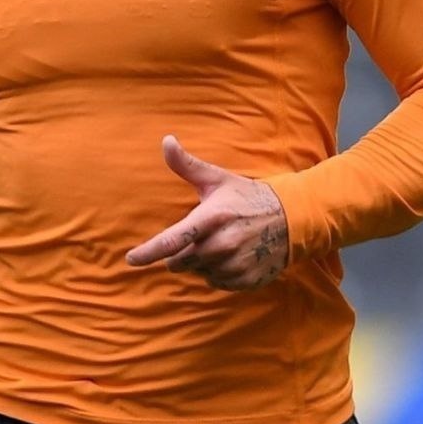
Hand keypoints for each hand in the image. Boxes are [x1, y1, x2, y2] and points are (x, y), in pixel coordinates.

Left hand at [126, 135, 289, 290]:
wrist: (291, 218)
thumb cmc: (246, 197)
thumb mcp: (217, 179)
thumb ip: (187, 165)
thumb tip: (166, 141)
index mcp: (212, 218)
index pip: (172, 241)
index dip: (149, 252)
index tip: (131, 259)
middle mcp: (222, 244)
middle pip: (179, 262)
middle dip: (181, 252)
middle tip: (200, 234)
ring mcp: (234, 265)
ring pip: (198, 272)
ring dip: (201, 261)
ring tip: (221, 242)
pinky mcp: (245, 280)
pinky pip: (216, 282)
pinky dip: (217, 271)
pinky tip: (231, 255)